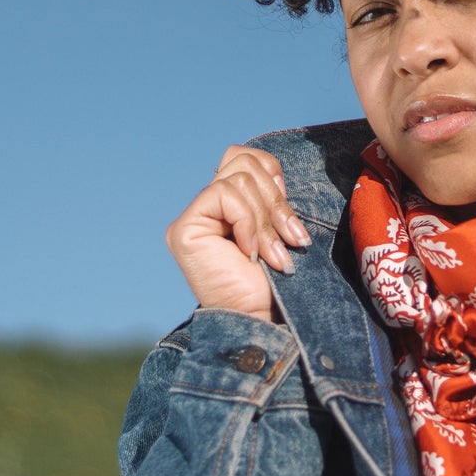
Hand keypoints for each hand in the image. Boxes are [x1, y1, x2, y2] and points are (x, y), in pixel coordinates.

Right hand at [165, 147, 311, 319]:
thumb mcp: (280, 227)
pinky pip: (223, 195)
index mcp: (228, 205)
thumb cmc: (277, 281)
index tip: (289, 217)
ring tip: (276, 255)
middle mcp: (206, 208)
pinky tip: (251, 253)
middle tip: (292, 239)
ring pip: (238, 179)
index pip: (245, 157)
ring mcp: (192, 218)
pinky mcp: (184, 229)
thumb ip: (270, 196)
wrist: (265, 318)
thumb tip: (274, 174)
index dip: (272, 175)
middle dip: (276, 200)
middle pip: (242, 160)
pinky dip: (248, 222)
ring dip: (267, 219)